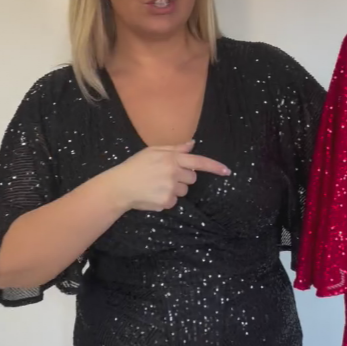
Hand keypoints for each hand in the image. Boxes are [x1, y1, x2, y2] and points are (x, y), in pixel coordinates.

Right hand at [108, 141, 230, 212]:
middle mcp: (173, 172)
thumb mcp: (152, 151)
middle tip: (166, 176)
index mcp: (171, 158)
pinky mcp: (166, 201)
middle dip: (183, 178)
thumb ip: (174, 148)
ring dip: (175, 189)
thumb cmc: (135, 166)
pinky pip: (174, 201)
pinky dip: (166, 199)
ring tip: (157, 186)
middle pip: (192, 178)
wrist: (120, 186)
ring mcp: (170, 188)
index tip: (227, 171)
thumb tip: (192, 144)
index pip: (198, 162)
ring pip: (184, 191)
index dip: (214, 167)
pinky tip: (154, 194)